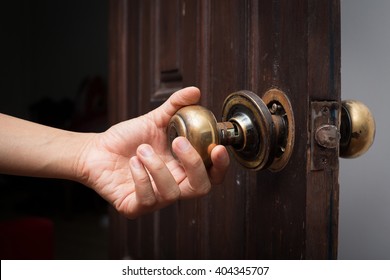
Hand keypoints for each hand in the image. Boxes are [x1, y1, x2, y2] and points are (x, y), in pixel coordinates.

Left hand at [76, 87, 229, 217]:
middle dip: (193, 164)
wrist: (97, 149)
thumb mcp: (154, 120)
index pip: (212, 174)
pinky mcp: (136, 207)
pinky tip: (133, 162)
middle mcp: (174, 185)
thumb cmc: (127, 139)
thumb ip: (176, 107)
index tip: (217, 147)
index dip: (220, 165)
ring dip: (158, 167)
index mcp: (183, 167)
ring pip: (172, 193)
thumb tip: (195, 91)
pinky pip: (147, 198)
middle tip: (178, 142)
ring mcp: (156, 199)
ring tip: (142, 149)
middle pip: (200, 188)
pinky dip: (141, 177)